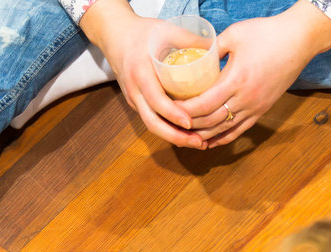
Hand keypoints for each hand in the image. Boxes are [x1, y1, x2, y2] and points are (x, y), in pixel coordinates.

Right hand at [81, 0, 204, 148]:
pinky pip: (152, 120)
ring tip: (197, 142)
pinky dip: (168, 130)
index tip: (190, 122)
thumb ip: (189, 38)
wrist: (115, 35)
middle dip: (176, 137)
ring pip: (152, 125)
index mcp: (140, 73)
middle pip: (152, 122)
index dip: (173, 114)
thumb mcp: (165, 30)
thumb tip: (216, 48)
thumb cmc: (142, 32)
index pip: (156, 100)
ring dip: (174, 138)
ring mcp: (134, 99)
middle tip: (199, 142)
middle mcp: (135, 90)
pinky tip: (186, 133)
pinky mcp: (137, 103)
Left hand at [179, 2, 330, 147]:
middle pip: (211, 121)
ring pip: (224, 129)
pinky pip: (240, 130)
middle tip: (171, 124)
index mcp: (236, 79)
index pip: (203, 104)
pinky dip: (223, 138)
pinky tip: (209, 141)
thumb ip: (213, 48)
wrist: (299, 40)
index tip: (169, 109)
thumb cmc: (267, 33)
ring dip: (203, 135)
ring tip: (185, 136)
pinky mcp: (262, 110)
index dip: (184, 111)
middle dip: (189, 125)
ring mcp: (255, 107)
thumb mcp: (234, 35)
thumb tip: (195, 56)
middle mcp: (246, 99)